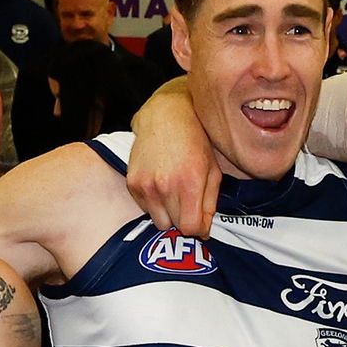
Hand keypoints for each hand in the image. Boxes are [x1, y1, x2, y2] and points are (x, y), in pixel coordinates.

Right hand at [126, 86, 220, 237]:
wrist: (165, 116)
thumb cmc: (195, 141)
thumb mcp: (213, 171)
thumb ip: (210, 203)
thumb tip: (204, 230)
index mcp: (190, 183)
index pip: (190, 229)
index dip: (199, 229)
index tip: (201, 222)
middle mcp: (165, 186)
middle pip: (175, 227)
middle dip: (185, 220)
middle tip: (189, 204)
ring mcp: (146, 185)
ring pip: (159, 222)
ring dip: (169, 215)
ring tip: (175, 195)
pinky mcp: (133, 183)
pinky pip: (145, 209)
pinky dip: (155, 204)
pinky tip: (162, 185)